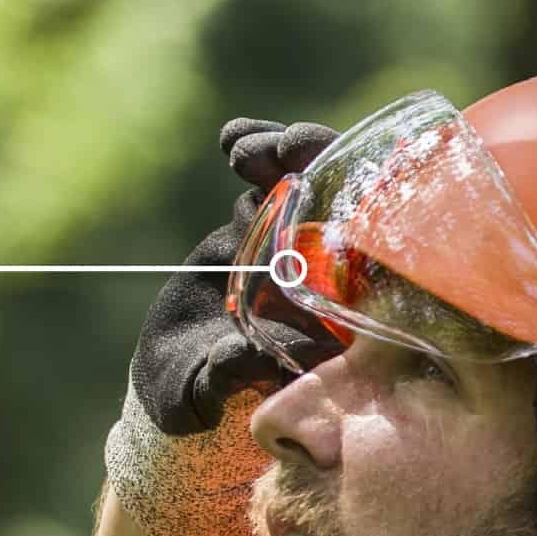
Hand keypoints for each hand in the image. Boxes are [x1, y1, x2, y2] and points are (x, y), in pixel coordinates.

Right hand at [105, 117, 334, 535]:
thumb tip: (236, 355)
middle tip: (288, 149)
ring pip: (307, 185)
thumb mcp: (203, 394)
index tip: (333, 197)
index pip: (360, 262)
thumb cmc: (196, 398)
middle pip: (341, 207)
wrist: (176, 375)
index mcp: (330, 322)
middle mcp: (324, 278)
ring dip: (282, 155)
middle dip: (320, 171)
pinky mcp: (265, 223)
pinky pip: (270, 178)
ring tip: (243, 149)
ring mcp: (296, 245)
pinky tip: (231, 138)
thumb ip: (224, 376)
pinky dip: (255, 151)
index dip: (355, 223)